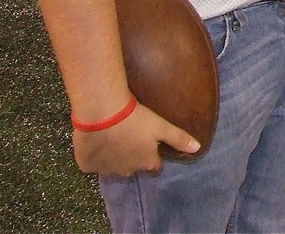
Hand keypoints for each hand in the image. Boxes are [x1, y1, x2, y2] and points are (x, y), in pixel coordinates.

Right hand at [73, 101, 198, 177]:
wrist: (102, 112)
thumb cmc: (135, 118)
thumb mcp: (161, 126)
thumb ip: (179, 138)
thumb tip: (197, 148)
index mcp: (146, 163)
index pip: (155, 167)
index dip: (154, 157)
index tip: (151, 146)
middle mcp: (127, 171)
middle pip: (133, 168)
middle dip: (133, 157)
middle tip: (130, 138)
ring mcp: (105, 170)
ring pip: (112, 167)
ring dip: (114, 157)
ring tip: (113, 139)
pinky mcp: (87, 166)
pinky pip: (92, 164)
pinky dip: (95, 156)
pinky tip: (96, 141)